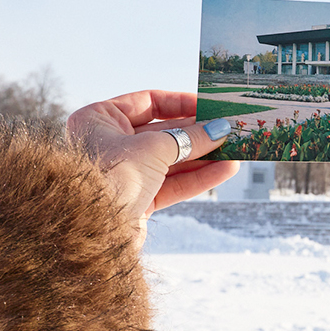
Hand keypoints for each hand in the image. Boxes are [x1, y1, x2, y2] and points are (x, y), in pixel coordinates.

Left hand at [66, 90, 238, 244]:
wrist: (95, 228)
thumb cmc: (113, 175)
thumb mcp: (155, 147)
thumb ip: (190, 137)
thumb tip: (219, 129)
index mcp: (100, 119)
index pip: (148, 102)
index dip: (180, 104)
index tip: (208, 107)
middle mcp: (109, 143)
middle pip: (163, 133)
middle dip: (198, 134)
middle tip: (227, 130)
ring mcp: (124, 173)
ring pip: (171, 161)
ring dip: (203, 157)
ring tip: (234, 151)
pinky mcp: (137, 199)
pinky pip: (171, 184)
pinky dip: (197, 178)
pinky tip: (225, 170)